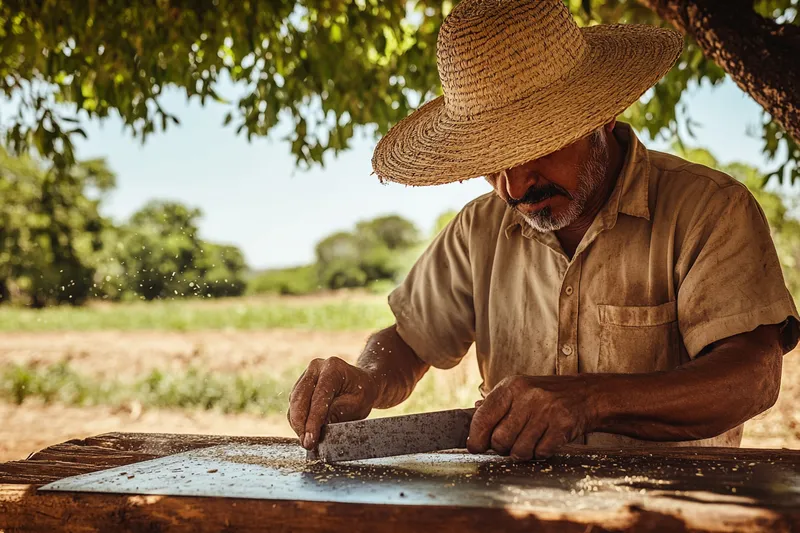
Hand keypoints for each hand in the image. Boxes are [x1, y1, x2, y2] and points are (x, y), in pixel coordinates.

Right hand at [287, 356, 378, 449]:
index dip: (313, 421)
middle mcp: (316, 367)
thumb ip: (337, 414)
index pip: (318, 398)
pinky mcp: (301, 384)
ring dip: (297, 423)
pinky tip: (304, 430)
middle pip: (300, 398)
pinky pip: (294, 404)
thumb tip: (317, 428)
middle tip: (306, 444)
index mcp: (333, 368)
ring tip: (306, 440)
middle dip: (300, 424)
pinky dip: (297, 419)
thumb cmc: (362, 394)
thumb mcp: (357, 406)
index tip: (310, 440)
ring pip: (294, 402)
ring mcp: (307, 374)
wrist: (362, 383)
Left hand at [466, 375, 594, 460]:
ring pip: (519, 450)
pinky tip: (543, 441)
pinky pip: (540, 453)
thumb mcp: (518, 391)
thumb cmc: (545, 395)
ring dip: (521, 453)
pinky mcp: (562, 426)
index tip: (475, 447)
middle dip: (501, 448)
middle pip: (499, 440)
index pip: (482, 418)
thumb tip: (472, 417)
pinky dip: (539, 453)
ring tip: (527, 442)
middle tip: (508, 443)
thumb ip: (495, 404)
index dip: (475, 439)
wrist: (585, 395)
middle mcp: (527, 397)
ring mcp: (546, 411)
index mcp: (511, 387)